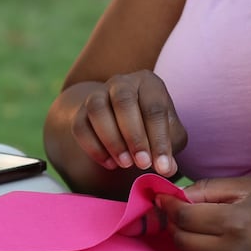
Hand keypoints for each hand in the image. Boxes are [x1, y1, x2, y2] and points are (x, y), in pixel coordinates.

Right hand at [68, 71, 185, 177]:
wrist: (122, 120)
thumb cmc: (151, 127)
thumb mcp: (169, 134)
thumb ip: (169, 149)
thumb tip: (167, 168)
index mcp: (149, 83)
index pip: (155, 107)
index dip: (159, 139)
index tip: (162, 166)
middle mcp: (122, 82)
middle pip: (124, 102)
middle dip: (134, 136)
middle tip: (142, 164)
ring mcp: (98, 94)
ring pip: (97, 109)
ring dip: (112, 140)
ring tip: (125, 164)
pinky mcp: (81, 111)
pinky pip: (80, 126)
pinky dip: (93, 147)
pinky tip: (110, 163)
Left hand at [159, 177, 250, 250]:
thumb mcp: (248, 186)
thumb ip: (209, 189)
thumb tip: (177, 195)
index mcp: (233, 222)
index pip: (184, 217)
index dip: (168, 206)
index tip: (163, 197)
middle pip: (181, 240)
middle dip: (175, 224)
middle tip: (179, 211)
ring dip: (185, 241)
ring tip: (196, 226)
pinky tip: (212, 242)